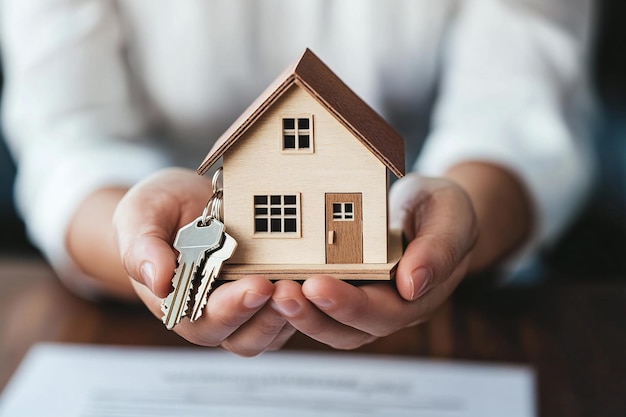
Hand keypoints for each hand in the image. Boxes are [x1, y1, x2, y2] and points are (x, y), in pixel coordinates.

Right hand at [113, 168, 293, 355]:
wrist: (182, 205)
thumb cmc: (157, 213)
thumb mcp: (140, 215)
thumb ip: (141, 246)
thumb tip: (156, 279)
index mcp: (177, 303)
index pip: (203, 321)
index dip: (231, 309)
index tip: (256, 286)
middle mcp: (212, 313)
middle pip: (243, 336)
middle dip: (267, 316)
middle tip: (288, 288)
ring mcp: (243, 307)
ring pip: (271, 332)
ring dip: (290, 315)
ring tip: (309, 287)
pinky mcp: (267, 297)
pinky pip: (289, 312)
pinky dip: (304, 302)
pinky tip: (319, 280)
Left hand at [270, 173, 478, 348]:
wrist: (429, 211)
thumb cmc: (441, 210)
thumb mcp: (451, 214)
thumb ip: (439, 247)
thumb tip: (414, 284)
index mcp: (419, 295)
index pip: (385, 312)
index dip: (350, 305)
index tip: (316, 286)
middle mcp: (389, 308)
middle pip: (349, 330)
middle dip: (313, 315)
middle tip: (280, 293)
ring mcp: (365, 304)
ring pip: (328, 326)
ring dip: (298, 315)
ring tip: (268, 291)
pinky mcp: (344, 292)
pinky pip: (317, 307)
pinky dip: (294, 302)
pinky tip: (268, 284)